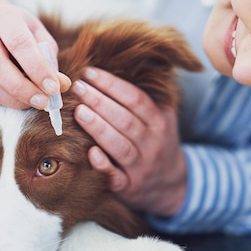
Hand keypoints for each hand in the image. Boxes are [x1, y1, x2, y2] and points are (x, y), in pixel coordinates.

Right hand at [0, 0, 70, 107]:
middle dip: (21, 88)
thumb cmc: (23, 35)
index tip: (53, 87)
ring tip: (32, 103)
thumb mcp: (40, 39)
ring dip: (10, 100)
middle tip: (43, 102)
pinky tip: (11, 102)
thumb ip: (50, 61)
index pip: (18, 42)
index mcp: (3, 16)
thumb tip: (61, 86)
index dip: (37, 68)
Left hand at [71, 67, 187, 216]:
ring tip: (78, 111)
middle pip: (126, 120)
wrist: (172, 186)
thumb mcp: (162, 117)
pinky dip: (104, 166)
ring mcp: (141, 167)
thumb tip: (126, 62)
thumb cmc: (157, 142)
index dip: (113, 85)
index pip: (136, 100)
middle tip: (77, 87)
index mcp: (159, 123)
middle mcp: (152, 144)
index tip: (89, 72)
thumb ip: (146, 95)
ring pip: (120, 146)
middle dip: (100, 102)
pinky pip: (116, 178)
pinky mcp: (129, 188)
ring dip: (99, 128)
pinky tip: (90, 152)